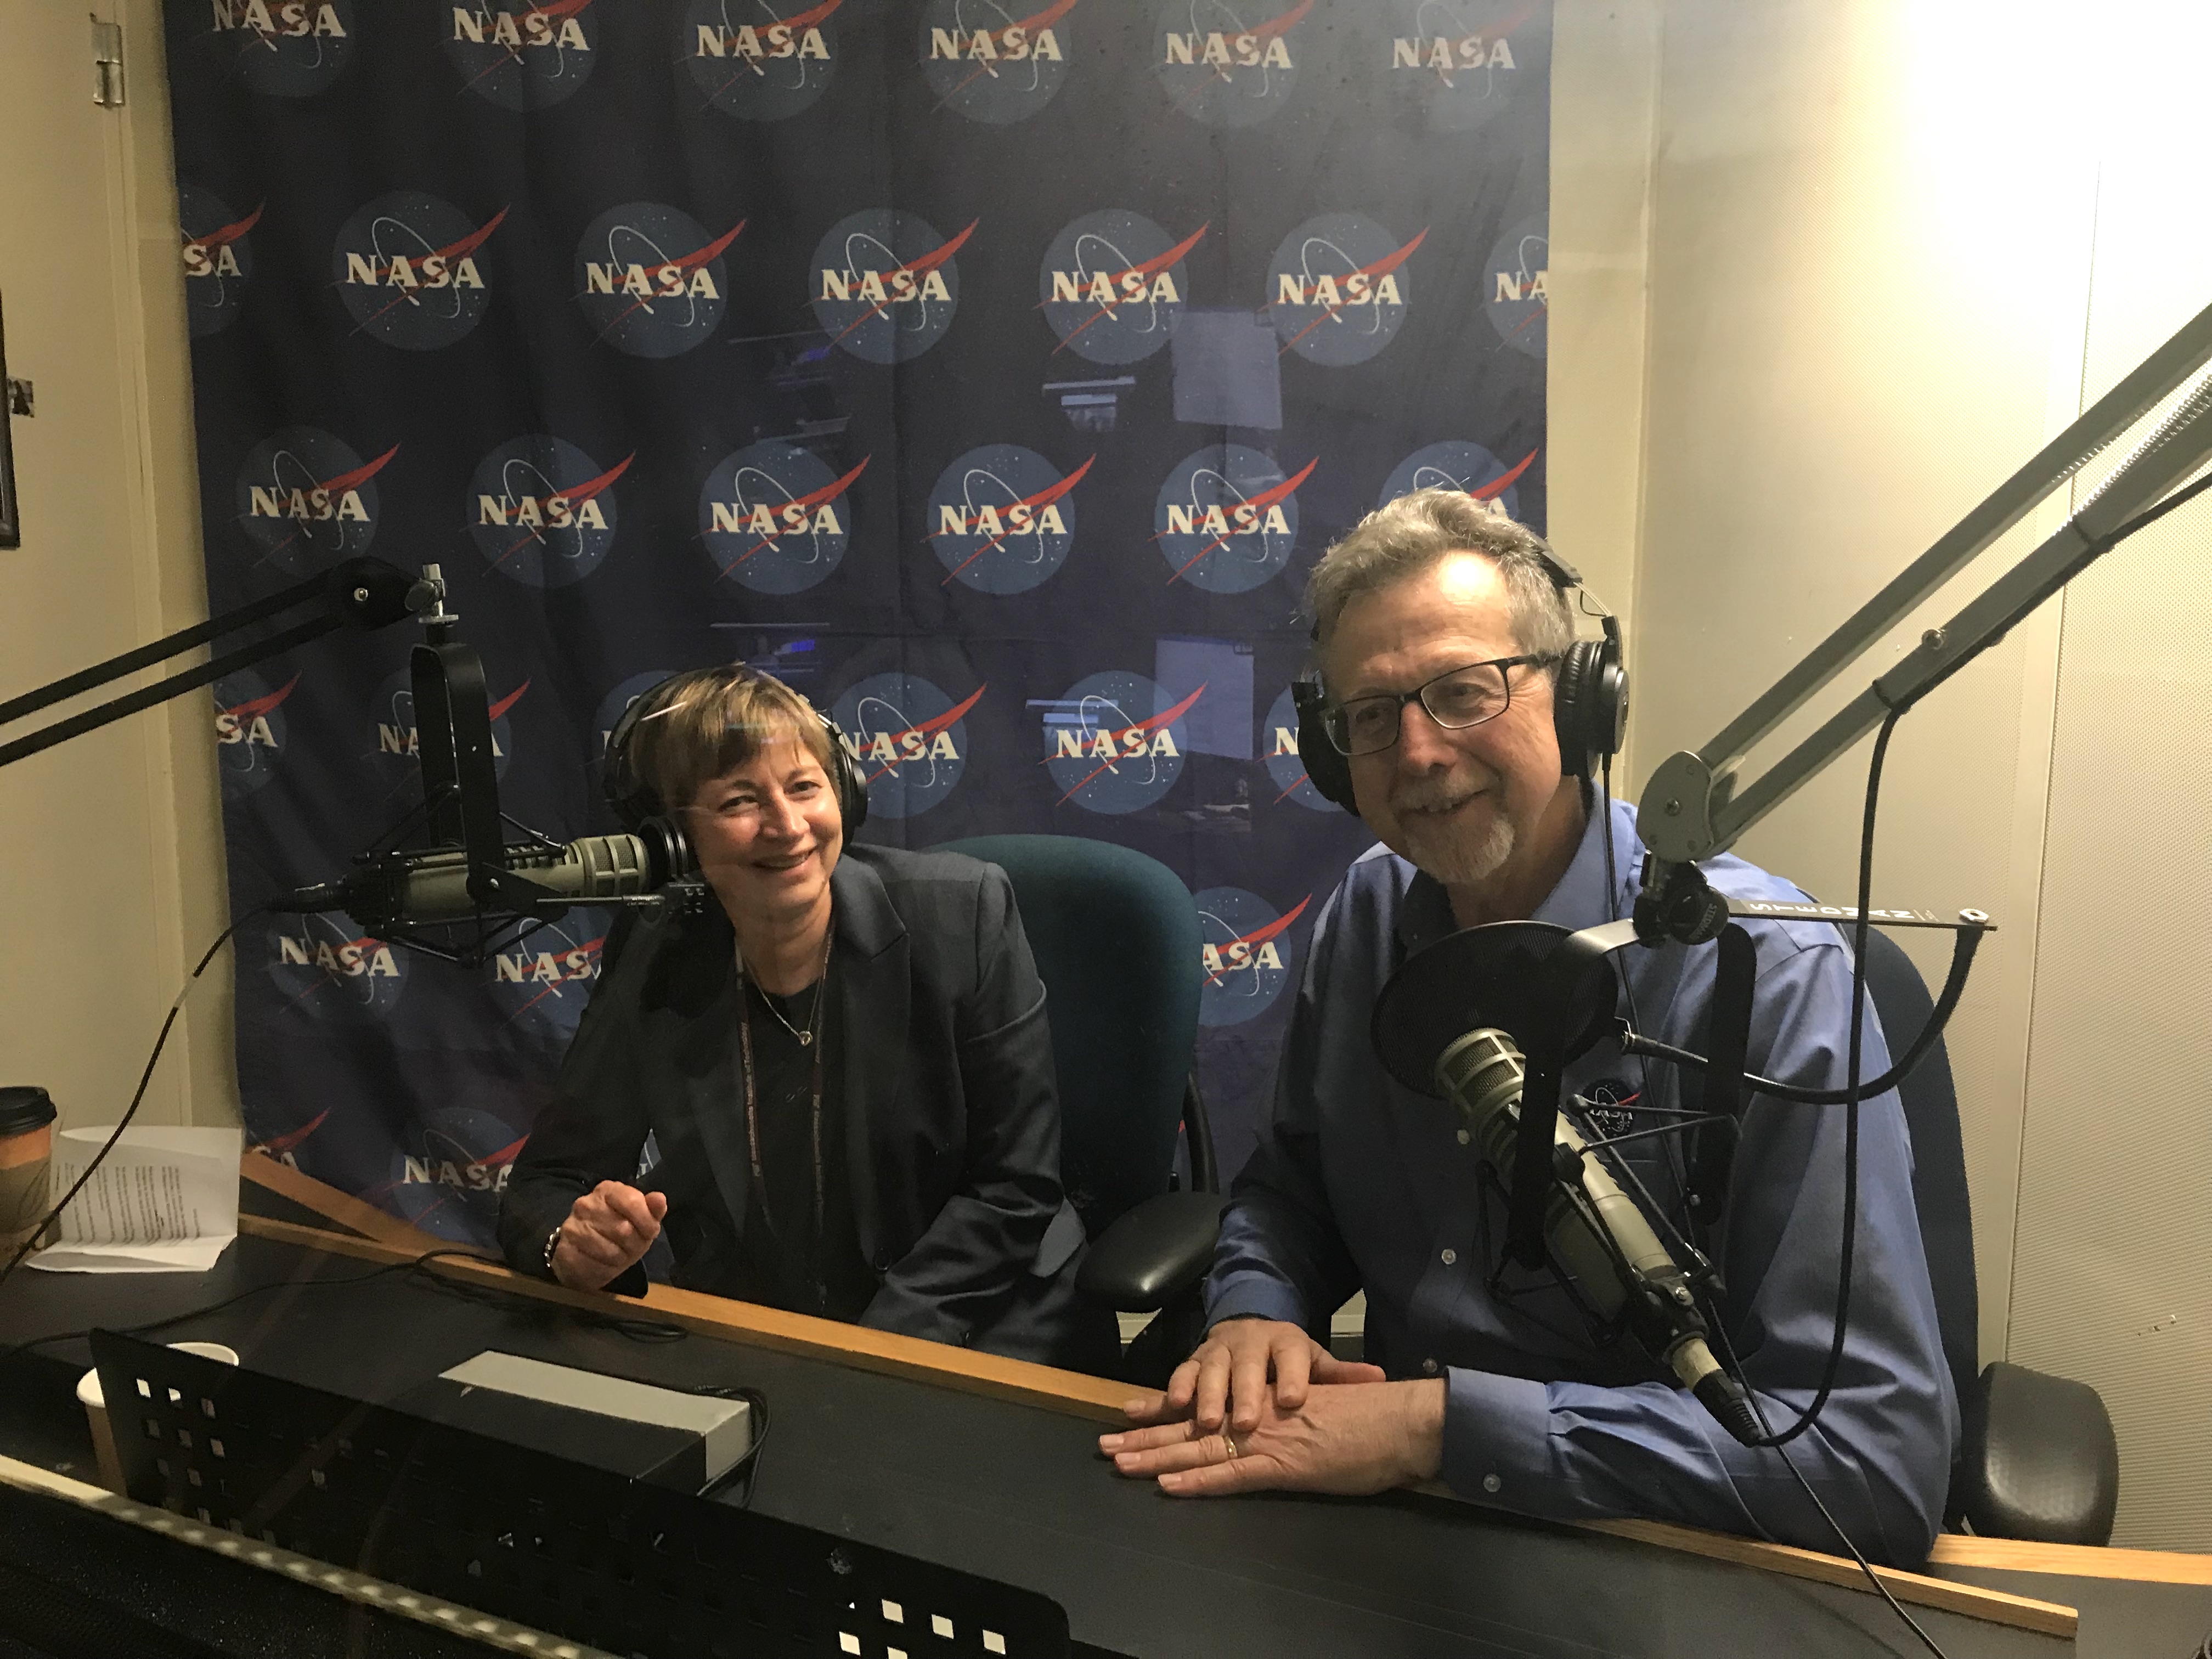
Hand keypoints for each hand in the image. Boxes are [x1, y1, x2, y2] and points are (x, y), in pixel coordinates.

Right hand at [550, 1181, 666, 1291]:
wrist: (584, 1254)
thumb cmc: (617, 1233)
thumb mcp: (640, 1221)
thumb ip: (652, 1210)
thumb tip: (659, 1199)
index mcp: (607, 1190)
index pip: (633, 1201)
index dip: (646, 1222)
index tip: (650, 1232)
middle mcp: (586, 1204)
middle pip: (624, 1229)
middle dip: (634, 1244)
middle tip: (631, 1246)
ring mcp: (572, 1227)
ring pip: (610, 1250)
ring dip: (620, 1258)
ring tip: (617, 1254)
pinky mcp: (565, 1251)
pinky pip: (596, 1266)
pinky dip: (606, 1270)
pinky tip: (603, 1263)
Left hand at [1099, 1378, 1445, 1497]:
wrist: (1399, 1420)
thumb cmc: (1369, 1420)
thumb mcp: (1322, 1411)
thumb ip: (1293, 1418)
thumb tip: (1273, 1428)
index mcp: (1266, 1402)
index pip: (1206, 1407)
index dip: (1165, 1412)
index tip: (1129, 1414)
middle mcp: (1258, 1415)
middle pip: (1192, 1429)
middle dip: (1145, 1438)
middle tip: (1104, 1446)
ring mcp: (1268, 1440)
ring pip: (1201, 1450)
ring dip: (1156, 1458)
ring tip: (1119, 1463)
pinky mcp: (1284, 1466)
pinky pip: (1232, 1476)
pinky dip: (1199, 1483)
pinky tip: (1168, 1486)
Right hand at [1122, 1317, 1386, 1435]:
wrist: (1250, 1328)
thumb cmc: (1286, 1357)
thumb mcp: (1315, 1362)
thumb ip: (1340, 1375)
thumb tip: (1378, 1378)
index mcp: (1284, 1342)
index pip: (1292, 1357)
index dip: (1292, 1376)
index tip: (1294, 1399)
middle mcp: (1247, 1344)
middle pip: (1245, 1367)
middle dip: (1243, 1394)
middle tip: (1246, 1421)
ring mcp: (1215, 1353)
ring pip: (1207, 1373)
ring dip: (1200, 1397)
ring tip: (1200, 1421)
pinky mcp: (1191, 1364)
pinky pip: (1176, 1379)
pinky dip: (1163, 1396)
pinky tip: (1149, 1410)